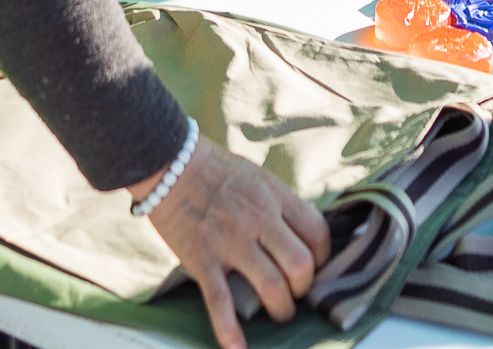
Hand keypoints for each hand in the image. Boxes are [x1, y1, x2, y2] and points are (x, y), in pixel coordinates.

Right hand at [133, 141, 329, 348]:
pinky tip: (237, 348)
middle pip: (301, 265)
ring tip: (277, 313)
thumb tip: (299, 235)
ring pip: (272, 286)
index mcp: (275, 197)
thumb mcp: (258, 178)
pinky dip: (229, 330)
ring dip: (281, 309)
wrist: (169, 162)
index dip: (322, 258)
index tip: (314, 268)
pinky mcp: (202, 258)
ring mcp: (230, 240)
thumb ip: (279, 205)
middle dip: (304, 289)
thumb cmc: (215, 170)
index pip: (318, 233)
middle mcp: (258, 219)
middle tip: (295, 294)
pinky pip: (221, 301)